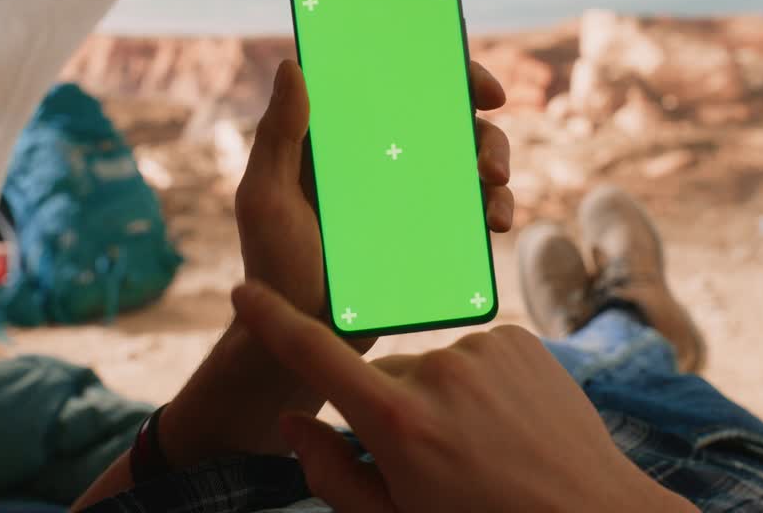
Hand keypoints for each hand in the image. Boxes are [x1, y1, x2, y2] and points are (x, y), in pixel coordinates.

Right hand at [232, 282, 696, 512]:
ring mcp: (482, 349)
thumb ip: (333, 473)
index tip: (244, 289)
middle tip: (437, 463)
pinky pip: (472, 354)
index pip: (316, 355)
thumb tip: (291, 423)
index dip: (273, 321)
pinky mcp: (518, 337)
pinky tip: (507, 422)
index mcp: (398, 422)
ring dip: (439, 398)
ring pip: (430, 367)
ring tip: (483, 446)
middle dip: (391, 411)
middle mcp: (437, 371)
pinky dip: (477, 383)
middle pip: (381, 378)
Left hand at [234, 59, 513, 328]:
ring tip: (494, 189)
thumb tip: (292, 64)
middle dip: (484, 130)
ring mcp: (408, 197)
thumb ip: (277, 135)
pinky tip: (493, 222)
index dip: (445, 72)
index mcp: (344, 139)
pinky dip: (492, 207)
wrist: (301, 338)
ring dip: (496, 165)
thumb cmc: (274, 267)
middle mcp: (381, 159)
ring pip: (469, 164)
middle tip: (489, 157)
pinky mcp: (427, 235)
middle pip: (448, 122)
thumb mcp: (267, 197)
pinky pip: (471, 212)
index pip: (398, 86)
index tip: (478, 84)